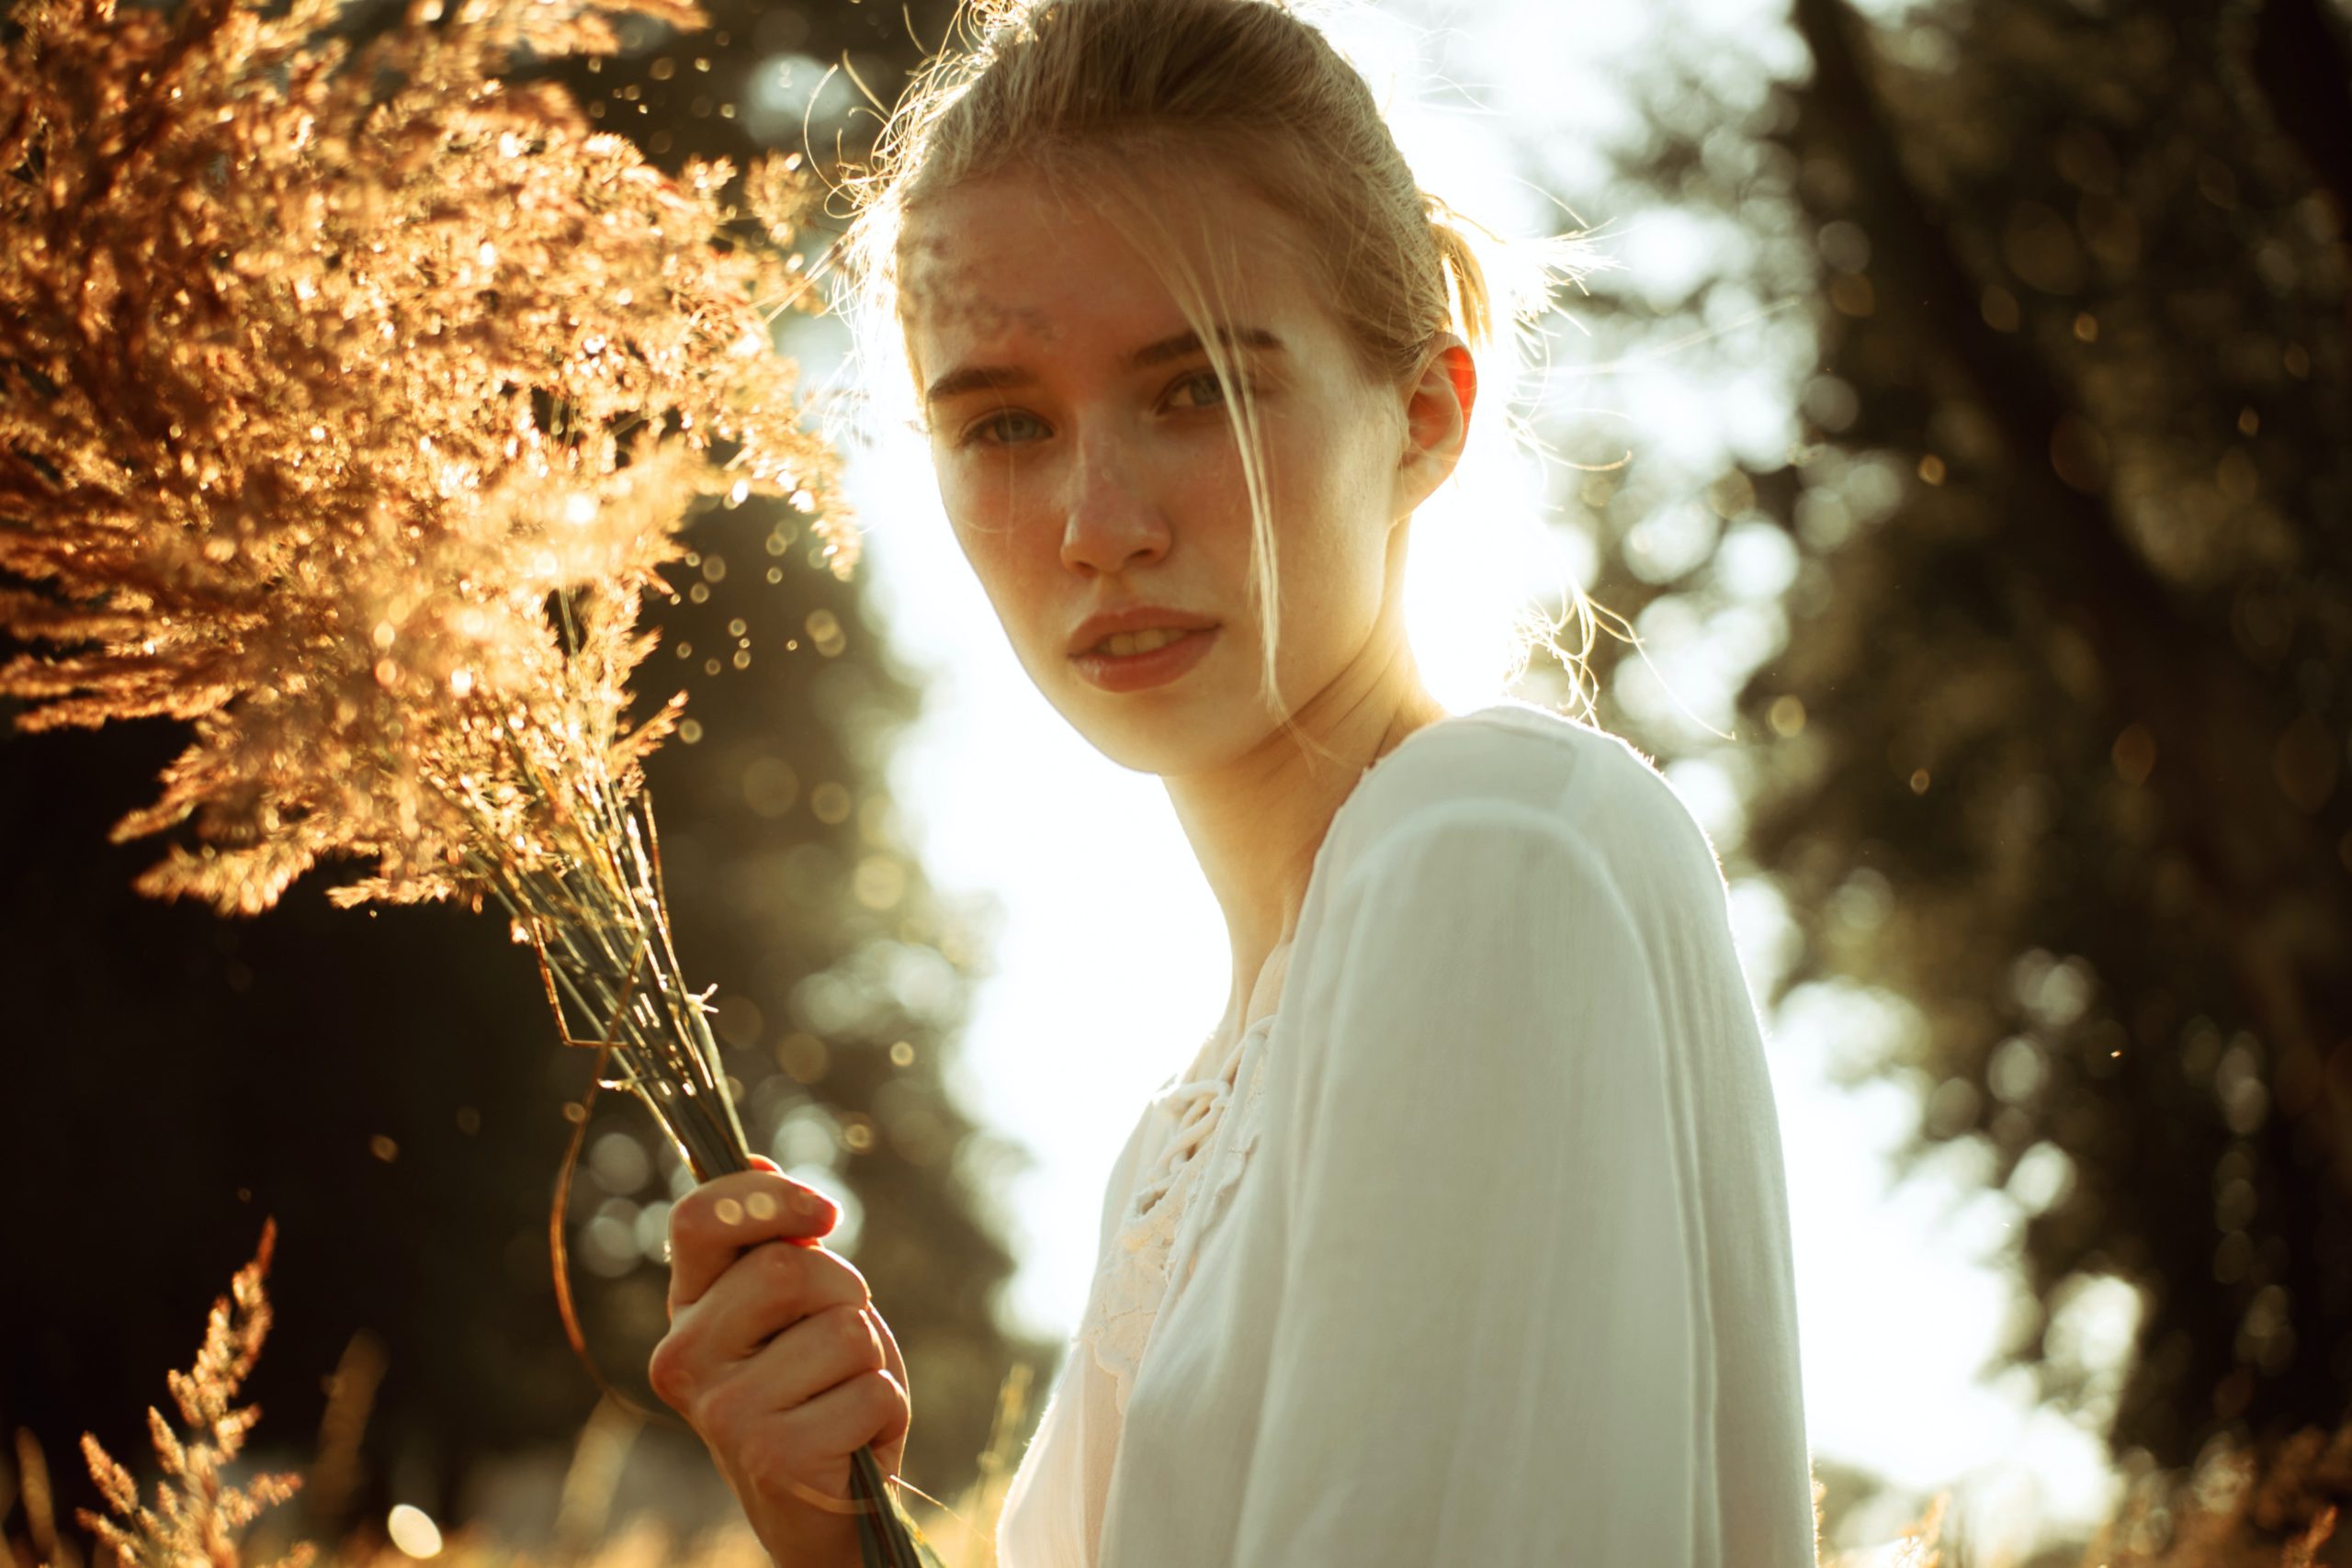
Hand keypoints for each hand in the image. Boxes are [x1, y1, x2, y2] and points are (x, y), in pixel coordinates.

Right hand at [649, 1155, 911, 1567]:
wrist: (824, 1514)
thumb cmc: (816, 1393)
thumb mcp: (795, 1310)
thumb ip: (773, 1243)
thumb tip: (754, 1155)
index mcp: (686, 1310)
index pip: (703, 1217)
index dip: (769, 1196)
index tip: (823, 1214)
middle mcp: (684, 1358)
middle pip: (791, 1268)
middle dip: (846, 1293)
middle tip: (839, 1345)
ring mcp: (725, 1412)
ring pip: (846, 1330)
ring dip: (872, 1360)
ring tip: (843, 1398)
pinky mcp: (775, 1456)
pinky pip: (874, 1389)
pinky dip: (887, 1410)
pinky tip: (855, 1441)